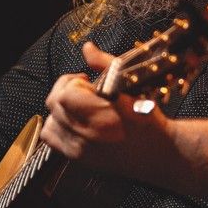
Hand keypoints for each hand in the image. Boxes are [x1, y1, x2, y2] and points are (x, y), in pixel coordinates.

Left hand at [40, 41, 175, 177]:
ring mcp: (81, 149)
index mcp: (102, 116)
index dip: (74, 82)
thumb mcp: (132, 86)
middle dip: (65, 91)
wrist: (158, 151)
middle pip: (54, 105)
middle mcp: (88, 135)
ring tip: (78, 108)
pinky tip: (73, 121)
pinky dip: (57, 126)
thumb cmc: (148, 119)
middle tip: (83, 91)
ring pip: (49, 121)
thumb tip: (88, 49)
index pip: (65, 94)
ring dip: (59, 110)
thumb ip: (106, 65)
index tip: (88, 82)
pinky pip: (51, 138)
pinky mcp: (78, 158)